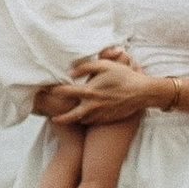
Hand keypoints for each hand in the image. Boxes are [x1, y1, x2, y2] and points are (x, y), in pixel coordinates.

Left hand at [44, 53, 159, 124]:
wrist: (141, 93)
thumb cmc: (123, 76)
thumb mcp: (104, 66)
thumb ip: (85, 67)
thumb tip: (70, 71)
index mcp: (90, 91)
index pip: (66, 92)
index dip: (55, 91)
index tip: (47, 90)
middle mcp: (92, 106)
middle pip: (70, 116)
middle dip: (60, 118)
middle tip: (52, 117)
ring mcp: (100, 115)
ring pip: (81, 120)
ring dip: (73, 120)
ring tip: (66, 118)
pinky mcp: (107, 119)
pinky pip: (92, 122)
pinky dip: (86, 120)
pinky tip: (84, 116)